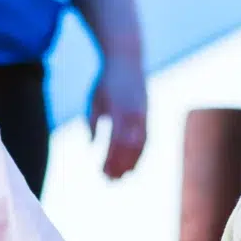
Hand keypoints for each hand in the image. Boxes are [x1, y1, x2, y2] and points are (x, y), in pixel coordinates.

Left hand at [88, 64, 147, 178]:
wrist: (127, 60)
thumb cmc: (105, 81)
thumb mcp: (93, 99)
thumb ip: (92, 122)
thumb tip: (92, 145)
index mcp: (118, 109)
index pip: (115, 141)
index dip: (110, 159)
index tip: (101, 172)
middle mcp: (134, 113)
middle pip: (129, 147)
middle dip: (120, 165)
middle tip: (110, 181)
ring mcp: (144, 113)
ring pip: (140, 145)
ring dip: (132, 162)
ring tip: (122, 176)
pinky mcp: (148, 114)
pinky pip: (146, 138)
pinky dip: (140, 153)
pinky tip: (133, 163)